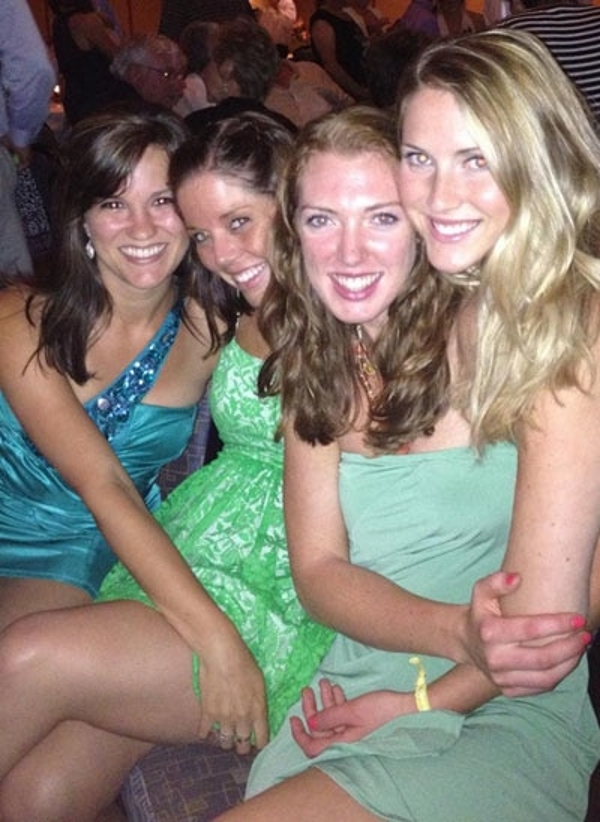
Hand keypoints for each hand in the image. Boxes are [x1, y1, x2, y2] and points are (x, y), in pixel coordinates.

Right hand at [197, 627, 268, 752]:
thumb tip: (258, 714)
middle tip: (241, 743)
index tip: (258, 743)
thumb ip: (259, 702)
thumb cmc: (244, 663)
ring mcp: (224, 718)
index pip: (262, 738)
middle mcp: (242, 718)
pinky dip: (205, 733)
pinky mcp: (207, 713)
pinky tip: (206, 731)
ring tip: (225, 737)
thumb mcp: (260, 682)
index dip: (261, 743)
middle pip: (243, 743)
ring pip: (225, 741)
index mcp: (258, 710)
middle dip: (243, 745)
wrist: (222, 655)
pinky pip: (204, 732)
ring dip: (226, 741)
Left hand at [290, 678, 410, 756]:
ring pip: (330, 718)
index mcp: (342, 742)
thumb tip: (309, 724)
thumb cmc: (378, 708)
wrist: (402, 704)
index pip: (313, 747)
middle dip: (311, 709)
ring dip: (324, 701)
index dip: (300, 735)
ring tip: (322, 682)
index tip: (293, 718)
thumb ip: (328, 718)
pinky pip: (341, 712)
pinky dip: (336, 700)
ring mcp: (350, 729)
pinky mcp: (357, 719)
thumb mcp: (351, 710)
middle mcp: (344, 738)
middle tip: (306, 690)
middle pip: (319, 728)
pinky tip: (335, 687)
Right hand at [465, 572, 590, 696]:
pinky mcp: (507, 690)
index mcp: (489, 632)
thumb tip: (517, 578)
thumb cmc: (481, 612)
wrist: (465, 641)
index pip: (530, 629)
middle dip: (569, 647)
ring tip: (581, 647)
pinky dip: (559, 675)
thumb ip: (496, 581)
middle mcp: (494, 658)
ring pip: (545, 677)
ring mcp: (500, 677)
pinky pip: (540, 687)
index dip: (557, 624)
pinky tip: (568, 660)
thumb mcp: (481, 592)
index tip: (577, 618)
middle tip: (585, 634)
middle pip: (542, 658)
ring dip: (569, 663)